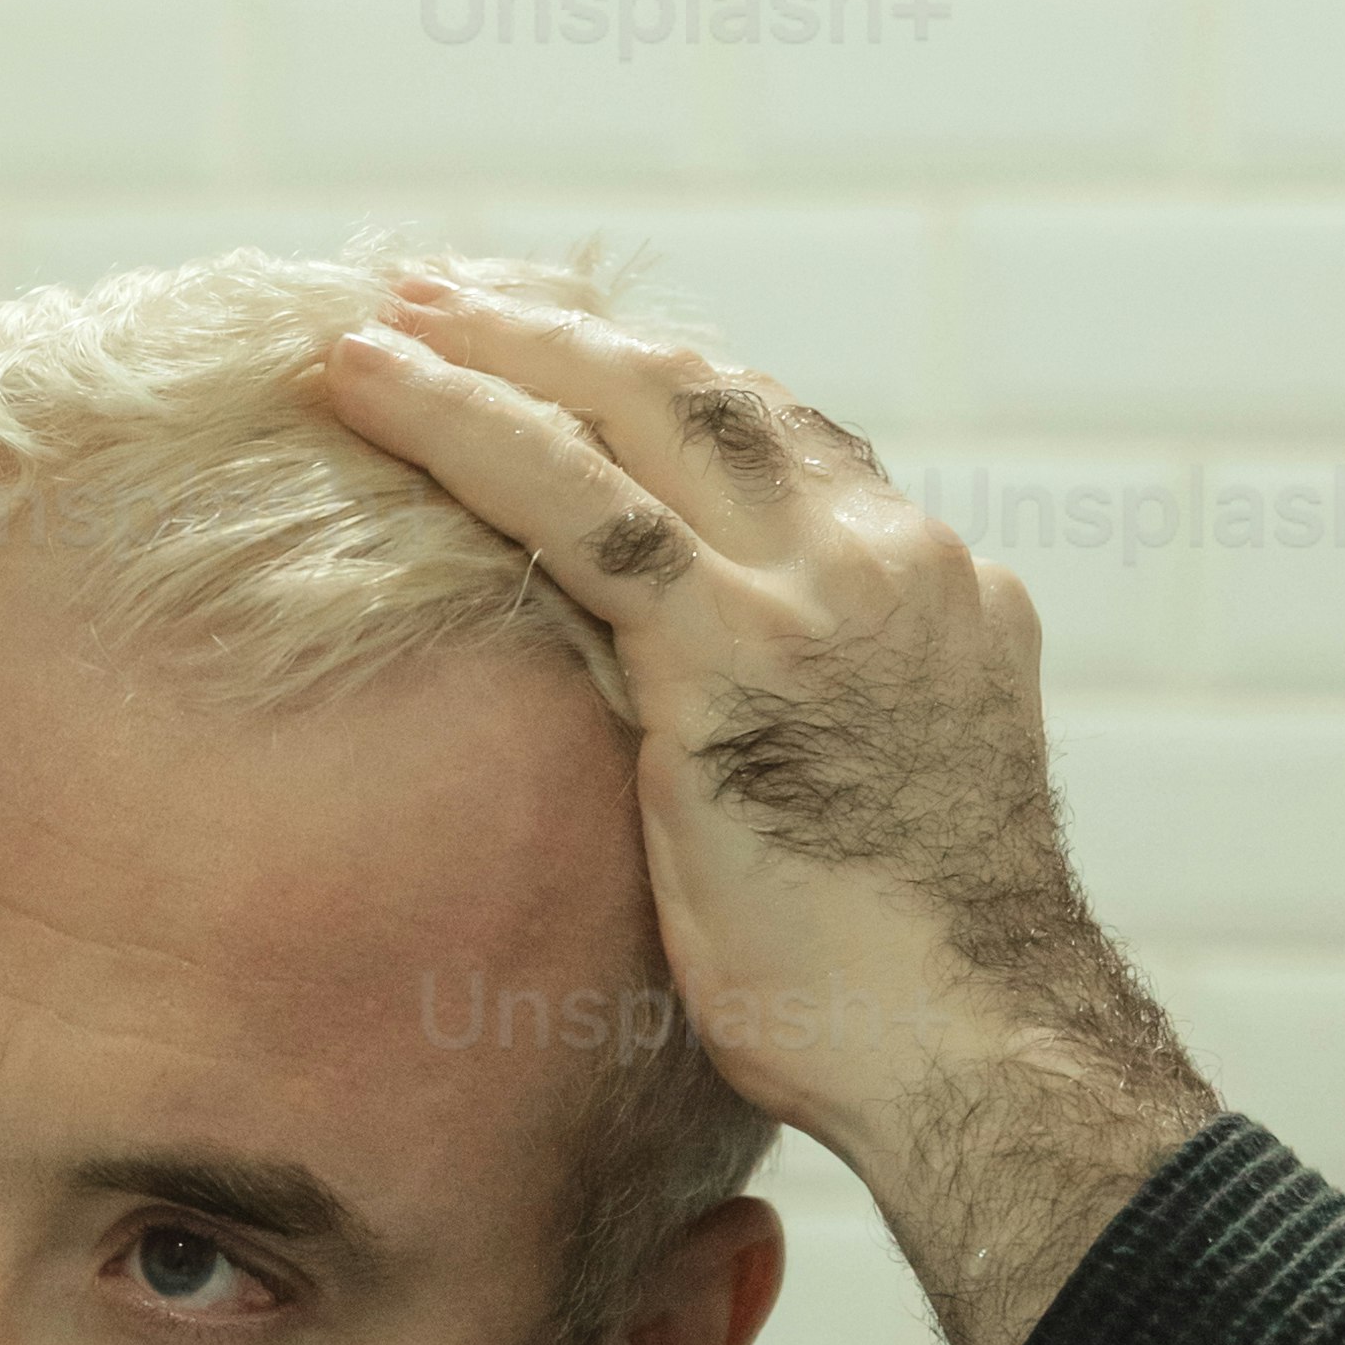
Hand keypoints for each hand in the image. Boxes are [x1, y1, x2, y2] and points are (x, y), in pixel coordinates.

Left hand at [312, 276, 1217, 1344]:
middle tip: (447, 293)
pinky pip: (576, 506)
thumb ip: (836, 735)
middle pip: (708, 389)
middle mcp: (893, 558)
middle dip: (568, 332)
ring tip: (381, 318)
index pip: (784, 441)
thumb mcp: (892, 816)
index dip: (658, 390)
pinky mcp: (733, 655)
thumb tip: (761, 755)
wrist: (977, 1051)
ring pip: (636, 411)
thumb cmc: (912, 996)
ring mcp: (818, 594)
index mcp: (943, 589)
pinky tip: (368, 389)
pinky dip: (462, 427)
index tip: (562, 364)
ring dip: (497, 350)